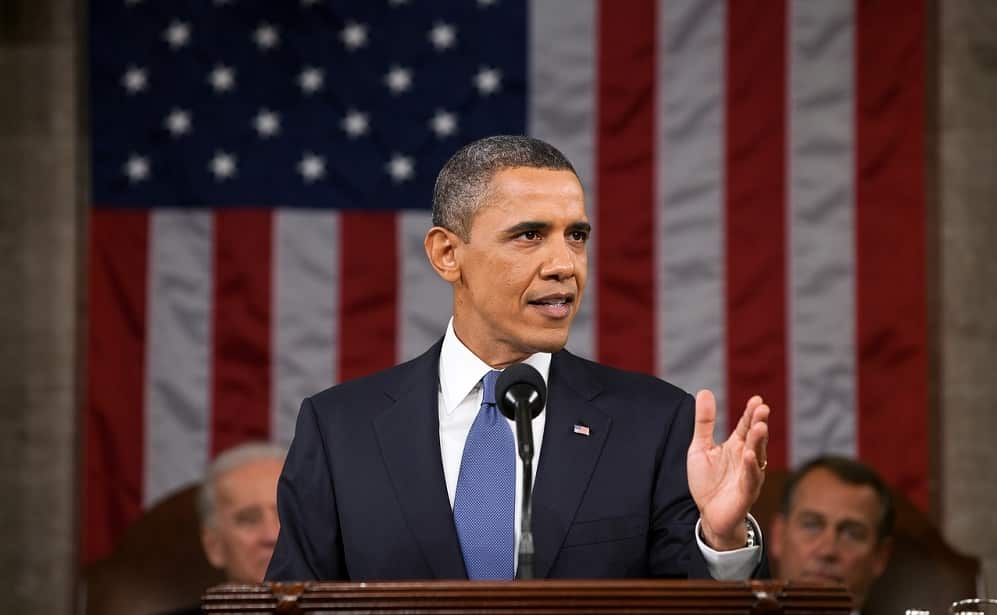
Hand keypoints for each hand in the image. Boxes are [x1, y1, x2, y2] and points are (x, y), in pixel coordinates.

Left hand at [686, 390, 768, 549]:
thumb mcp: (701, 447)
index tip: (757, 399)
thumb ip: (704, 422)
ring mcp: (748, 475)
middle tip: (762, 408)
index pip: (745, 425)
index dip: (750, 413)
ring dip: (758, 442)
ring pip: (756, 456)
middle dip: (758, 423)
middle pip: (754, 437)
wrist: (709, 514)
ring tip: (760, 427)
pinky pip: (750, 478)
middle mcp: (746, 458)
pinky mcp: (745, 492)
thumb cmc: (708, 481)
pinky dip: (750, 467)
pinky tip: (749, 455)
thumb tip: (705, 391)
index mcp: (736, 446)